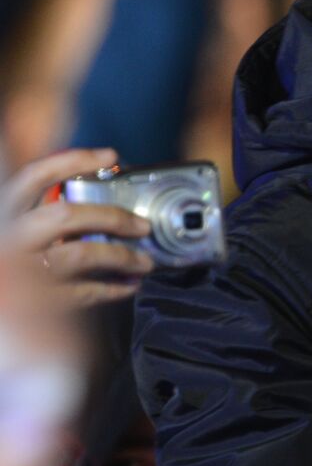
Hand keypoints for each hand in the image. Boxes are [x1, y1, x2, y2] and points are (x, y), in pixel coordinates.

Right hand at [1, 148, 154, 307]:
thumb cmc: (10, 279)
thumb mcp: (13, 242)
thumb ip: (35, 224)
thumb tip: (86, 209)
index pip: (31, 178)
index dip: (71, 161)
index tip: (110, 156)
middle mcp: (4, 242)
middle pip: (64, 215)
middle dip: (111, 217)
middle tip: (142, 226)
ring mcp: (14, 276)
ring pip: (79, 254)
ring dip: (121, 257)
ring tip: (144, 263)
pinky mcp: (28, 309)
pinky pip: (79, 292)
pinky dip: (110, 288)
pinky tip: (126, 287)